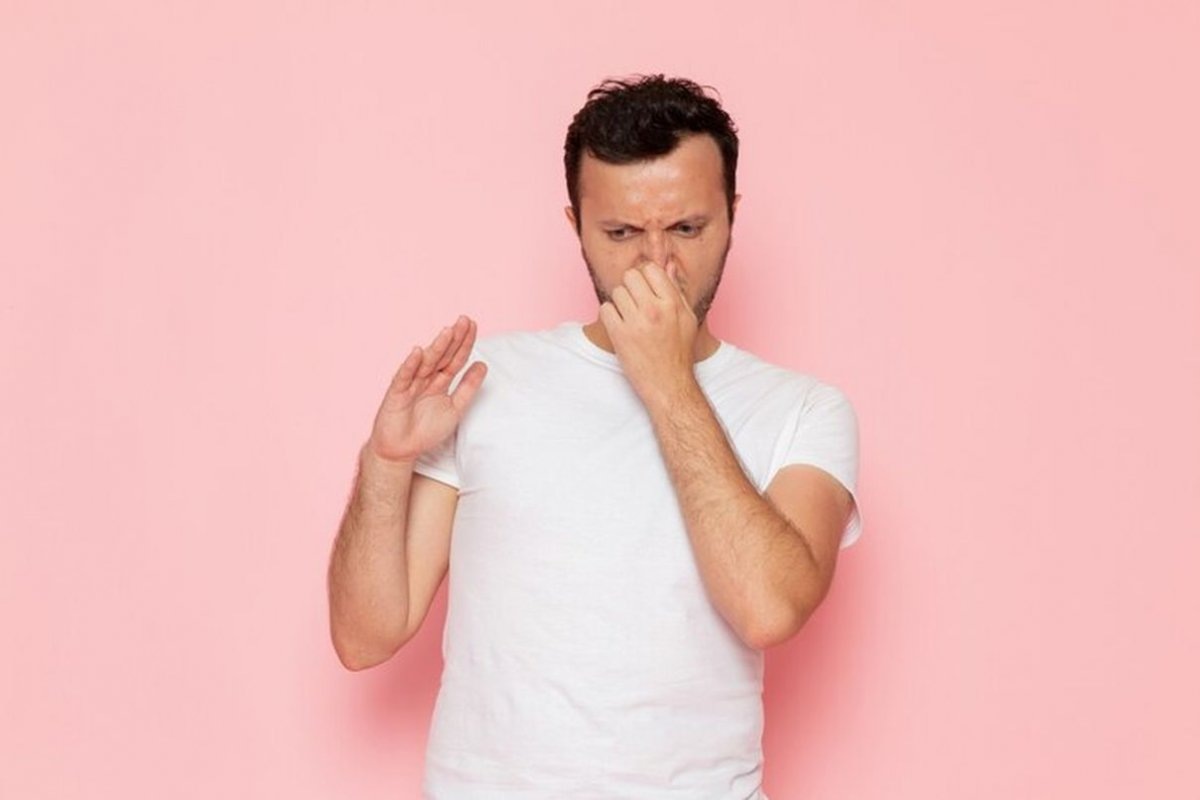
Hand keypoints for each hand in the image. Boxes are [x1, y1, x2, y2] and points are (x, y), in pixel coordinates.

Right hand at [365, 315, 486, 464]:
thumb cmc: (425, 430)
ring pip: (425, 363)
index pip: (455, 359)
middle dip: (453, 339)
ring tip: (448, 332)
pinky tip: (418, 352)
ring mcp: (410, 385)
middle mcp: (425, 379)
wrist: (400, 451)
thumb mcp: (455, 409)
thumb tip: (483, 364)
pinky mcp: (396, 395)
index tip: (474, 325)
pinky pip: (404, 377)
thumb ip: (468, 387)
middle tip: (464, 320)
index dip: (464, 343)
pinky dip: (410, 365)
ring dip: (436, 347)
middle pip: (442, 356)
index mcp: (440, 382)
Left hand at [599, 261, 697, 403]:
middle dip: (631, 287)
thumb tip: (667, 265)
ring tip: (629, 318)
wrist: (669, 385)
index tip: (645, 289)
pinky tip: (619, 326)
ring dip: (620, 303)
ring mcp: (636, 323)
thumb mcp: (686, 319)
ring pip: (616, 292)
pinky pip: (605, 309)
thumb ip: (675, 291)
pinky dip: (610, 316)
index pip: (650, 269)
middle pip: (630, 276)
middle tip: (635, 303)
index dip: (645, 277)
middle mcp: (654, 310)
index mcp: (672, 303)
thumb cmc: (679, 352)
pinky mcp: (619, 335)